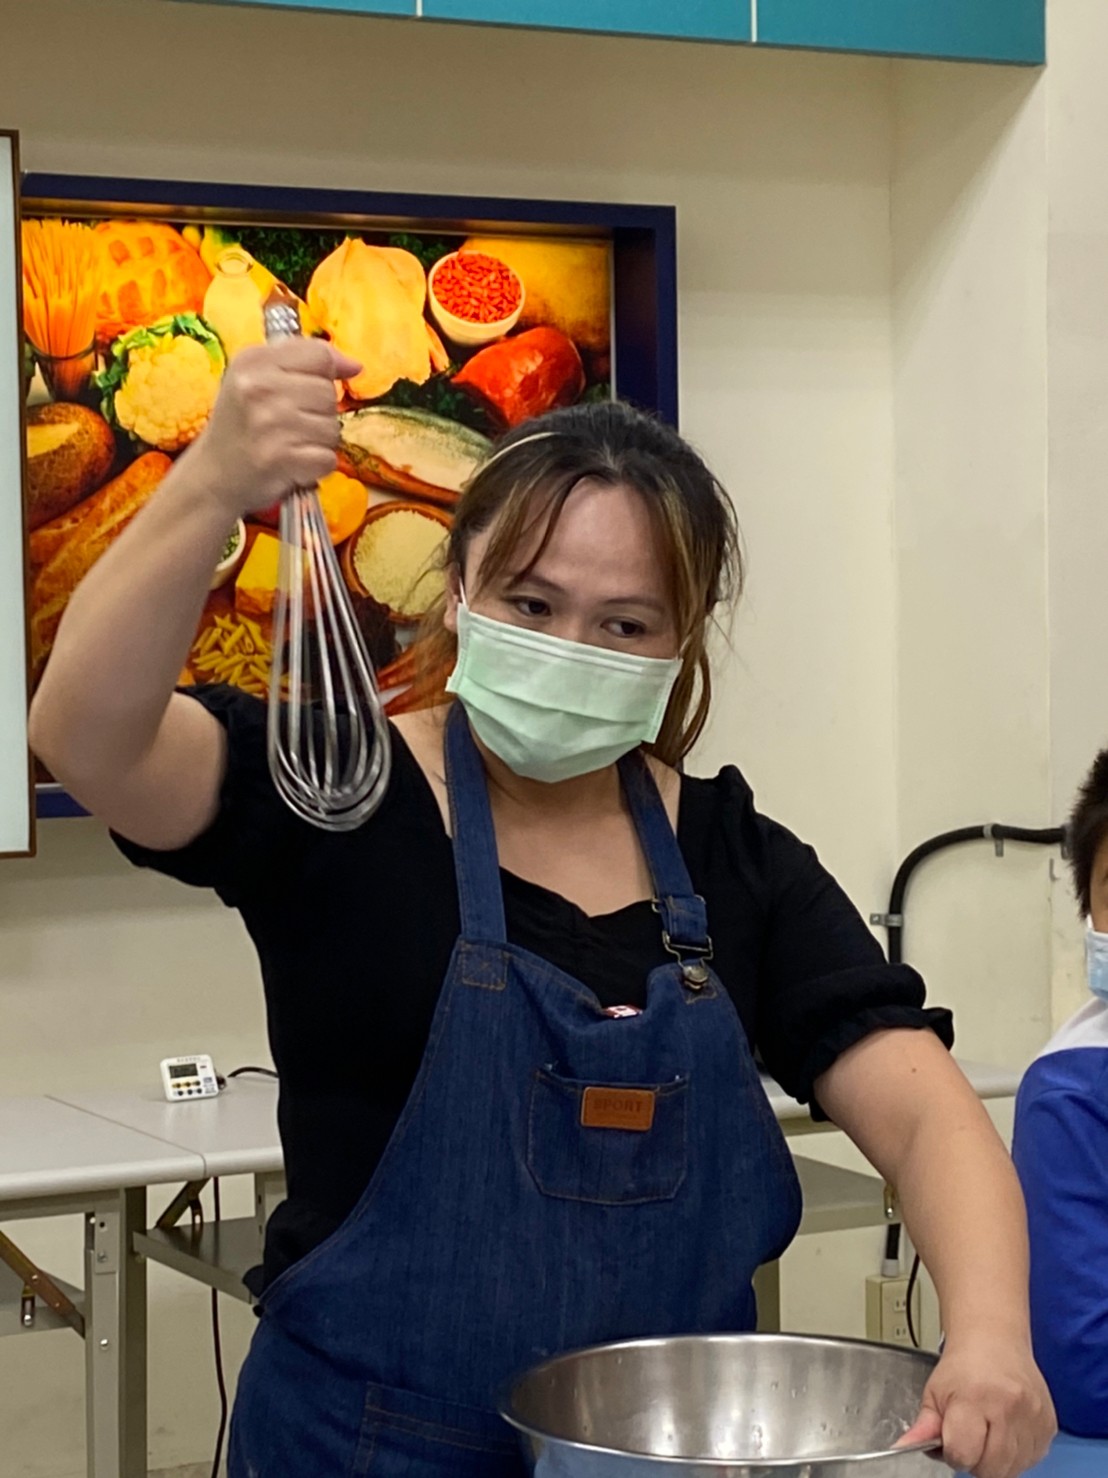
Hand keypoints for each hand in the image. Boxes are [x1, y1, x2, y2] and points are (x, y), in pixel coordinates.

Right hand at [184, 338, 361, 518]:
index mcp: (253, 361)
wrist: (213, 476)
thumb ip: (302, 362)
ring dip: (319, 442)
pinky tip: (294, 464)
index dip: (330, 371)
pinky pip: (328, 458)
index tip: (323, 384)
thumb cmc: (241, 426)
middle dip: (320, 413)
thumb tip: (355, 365)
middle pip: (328, 393)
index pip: (318, 355)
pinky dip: (316, 466)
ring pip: (332, 428)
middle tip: (291, 425)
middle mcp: (260, 388)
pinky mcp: (281, 458)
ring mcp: (271, 423)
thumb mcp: (257, 379)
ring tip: (291, 445)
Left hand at [898, 1334, 1055, 1477]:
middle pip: (991, 1470)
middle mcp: (1007, 1408)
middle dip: (976, 1461)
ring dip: (997, 1459)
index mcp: (973, 1398)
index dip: (954, 1454)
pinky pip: (1032, 1460)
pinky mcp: (1048, 1425)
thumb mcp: (934, 1392)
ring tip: (987, 1431)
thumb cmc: (963, 1365)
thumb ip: (923, 1426)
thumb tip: (903, 1447)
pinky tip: (1006, 1431)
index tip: (951, 1441)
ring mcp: (1032, 1417)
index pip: (963, 1454)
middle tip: (970, 1437)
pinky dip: (1017, 1454)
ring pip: (1013, 1469)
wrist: (994, 1339)